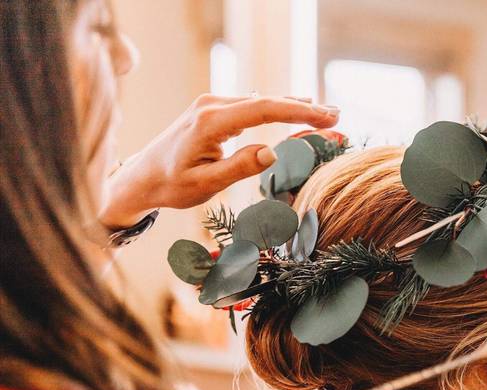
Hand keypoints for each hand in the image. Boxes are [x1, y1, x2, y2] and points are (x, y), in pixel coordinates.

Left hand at [99, 94, 338, 227]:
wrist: (141, 176)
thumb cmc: (171, 185)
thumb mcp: (204, 184)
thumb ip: (238, 167)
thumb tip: (273, 152)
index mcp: (210, 121)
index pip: (264, 109)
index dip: (298, 112)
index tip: (327, 117)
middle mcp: (212, 105)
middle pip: (267, 100)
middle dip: (304, 107)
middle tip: (337, 114)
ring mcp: (213, 105)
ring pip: (262, 101)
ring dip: (294, 106)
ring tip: (326, 112)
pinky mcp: (214, 110)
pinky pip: (252, 106)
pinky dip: (278, 108)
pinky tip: (298, 109)